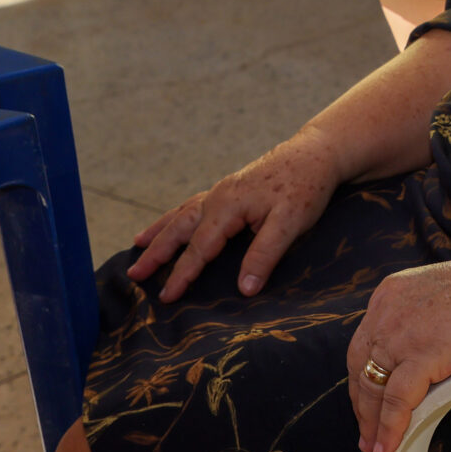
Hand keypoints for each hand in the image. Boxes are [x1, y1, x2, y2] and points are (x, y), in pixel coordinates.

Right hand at [126, 130, 342, 302]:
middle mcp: (218, 197)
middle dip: (156, 253)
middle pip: (180, 228)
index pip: (200, 248)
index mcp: (228, 206)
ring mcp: (222, 191)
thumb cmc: (306, 187)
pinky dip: (176, 217)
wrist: (317, 154)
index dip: (182, 274)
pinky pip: (193, 206)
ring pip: (182, 214)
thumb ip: (265, 254)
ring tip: (137, 246)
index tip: (166, 297)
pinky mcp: (230, 190)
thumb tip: (244, 290)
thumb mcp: (290, 223)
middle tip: (134, 275)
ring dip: (160, 232)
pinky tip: (170, 223)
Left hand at [346, 254, 450, 451]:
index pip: (364, 344)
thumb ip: (418, 320)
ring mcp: (401, 334)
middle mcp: (387, 312)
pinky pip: (397, 401)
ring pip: (374, 388)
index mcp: (390, 294)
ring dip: (372, 422)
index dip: (362, 376)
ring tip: (374, 444)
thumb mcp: (437, 296)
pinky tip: (388, 444)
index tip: (365, 399)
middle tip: (366, 430)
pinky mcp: (422, 355)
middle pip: (361, 368)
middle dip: (362, 404)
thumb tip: (417, 355)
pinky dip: (390, 427)